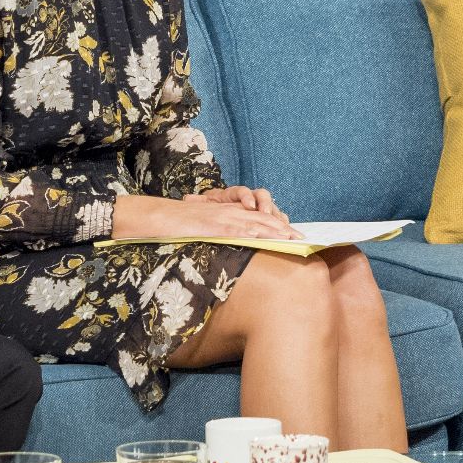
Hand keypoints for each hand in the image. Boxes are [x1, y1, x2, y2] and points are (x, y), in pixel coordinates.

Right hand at [112, 194, 302, 240]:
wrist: (159, 217)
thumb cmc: (179, 226)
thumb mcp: (204, 231)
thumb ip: (219, 236)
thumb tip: (231, 251)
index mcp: (229, 213)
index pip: (258, 219)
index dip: (278, 227)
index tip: (295, 237)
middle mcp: (230, 212)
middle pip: (263, 219)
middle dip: (284, 228)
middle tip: (303, 238)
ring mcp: (223, 216)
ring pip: (255, 221)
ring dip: (276, 230)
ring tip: (293, 238)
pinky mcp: (215, 223)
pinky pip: (238, 227)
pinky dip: (255, 232)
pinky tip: (267, 237)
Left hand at [196, 185, 293, 231]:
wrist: (221, 207)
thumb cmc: (215, 207)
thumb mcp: (205, 205)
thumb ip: (199, 202)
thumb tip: (188, 198)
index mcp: (234, 194)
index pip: (242, 191)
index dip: (247, 197)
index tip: (249, 206)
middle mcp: (250, 197)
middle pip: (262, 196)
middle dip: (266, 205)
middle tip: (268, 213)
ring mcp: (260, 206)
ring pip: (272, 207)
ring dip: (277, 215)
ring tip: (282, 224)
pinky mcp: (267, 216)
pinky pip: (278, 217)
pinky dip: (283, 223)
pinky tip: (288, 230)